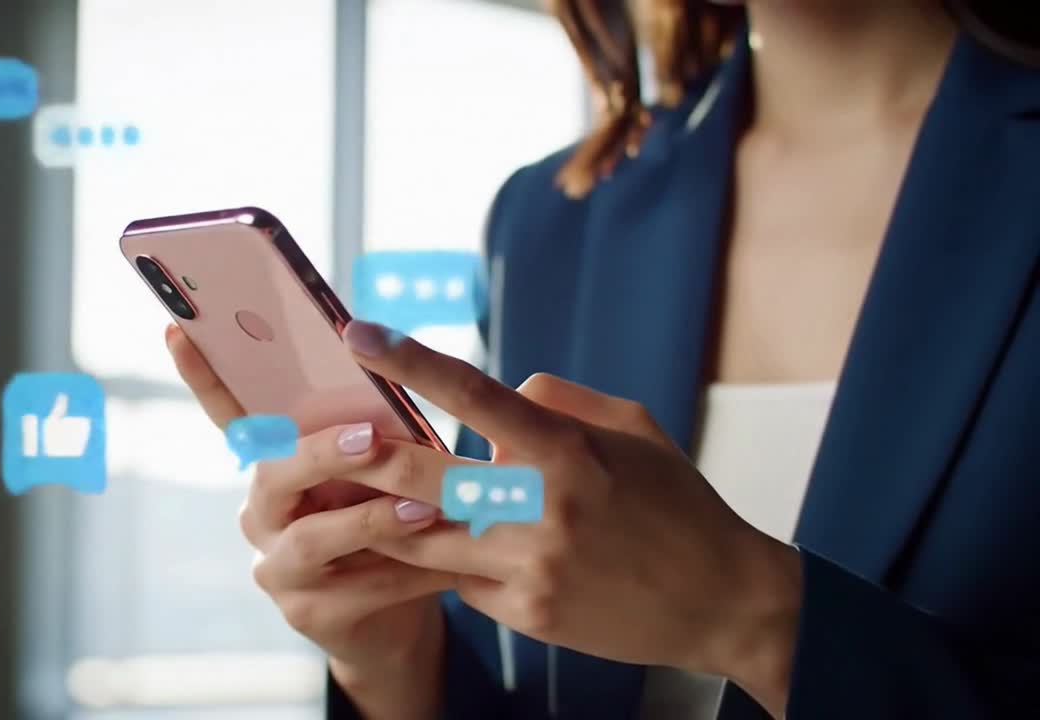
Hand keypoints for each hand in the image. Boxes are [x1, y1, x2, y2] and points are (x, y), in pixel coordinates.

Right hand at [164, 324, 452, 718]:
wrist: (397, 617)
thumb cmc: (389, 522)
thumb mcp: (380, 472)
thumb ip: (376, 433)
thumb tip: (396, 376)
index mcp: (273, 466)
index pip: (231, 416)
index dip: (202, 377)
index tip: (177, 328)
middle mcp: (260, 513)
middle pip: (272, 475)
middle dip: (321, 454)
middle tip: (369, 438)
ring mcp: (275, 566)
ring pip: (313, 538)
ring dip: (373, 520)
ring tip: (426, 510)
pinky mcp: (307, 613)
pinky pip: (357, 587)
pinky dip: (407, 571)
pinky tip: (449, 566)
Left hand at [339, 320, 803, 716]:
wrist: (722, 601)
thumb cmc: (677, 505)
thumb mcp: (634, 430)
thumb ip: (560, 402)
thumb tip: (504, 392)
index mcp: (568, 451)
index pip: (474, 394)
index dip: (410, 361)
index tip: (361, 335)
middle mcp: (541, 509)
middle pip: (424, 476)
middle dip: (364, 453)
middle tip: (318, 433)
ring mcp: (529, 569)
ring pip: (425, 538)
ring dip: (387, 515)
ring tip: (355, 493)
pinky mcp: (525, 616)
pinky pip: (460, 580)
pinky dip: (452, 561)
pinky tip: (457, 551)